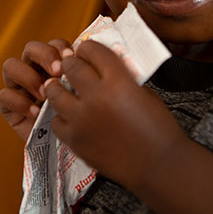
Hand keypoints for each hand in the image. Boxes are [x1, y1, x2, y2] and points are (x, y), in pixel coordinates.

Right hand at [0, 39, 72, 140]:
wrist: (64, 150)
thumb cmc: (75, 120)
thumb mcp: (81, 97)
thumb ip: (80, 79)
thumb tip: (84, 62)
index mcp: (53, 65)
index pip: (53, 45)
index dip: (60, 48)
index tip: (71, 59)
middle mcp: (33, 70)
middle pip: (30, 48)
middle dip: (43, 56)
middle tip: (57, 72)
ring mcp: (18, 86)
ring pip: (10, 66)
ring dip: (28, 77)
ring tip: (44, 94)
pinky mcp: (8, 106)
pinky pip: (4, 95)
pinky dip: (20, 102)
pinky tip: (36, 113)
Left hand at [44, 40, 184, 188]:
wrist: (158, 165)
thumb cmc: (158, 129)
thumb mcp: (144, 92)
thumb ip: (122, 78)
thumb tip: (105, 69)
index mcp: (118, 81)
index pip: (93, 51)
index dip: (87, 48)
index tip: (86, 49)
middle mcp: (96, 97)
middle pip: (71, 67)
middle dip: (71, 63)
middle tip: (72, 65)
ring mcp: (82, 119)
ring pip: (54, 92)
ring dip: (58, 87)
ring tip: (61, 87)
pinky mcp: (75, 140)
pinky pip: (56, 121)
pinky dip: (61, 116)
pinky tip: (69, 116)